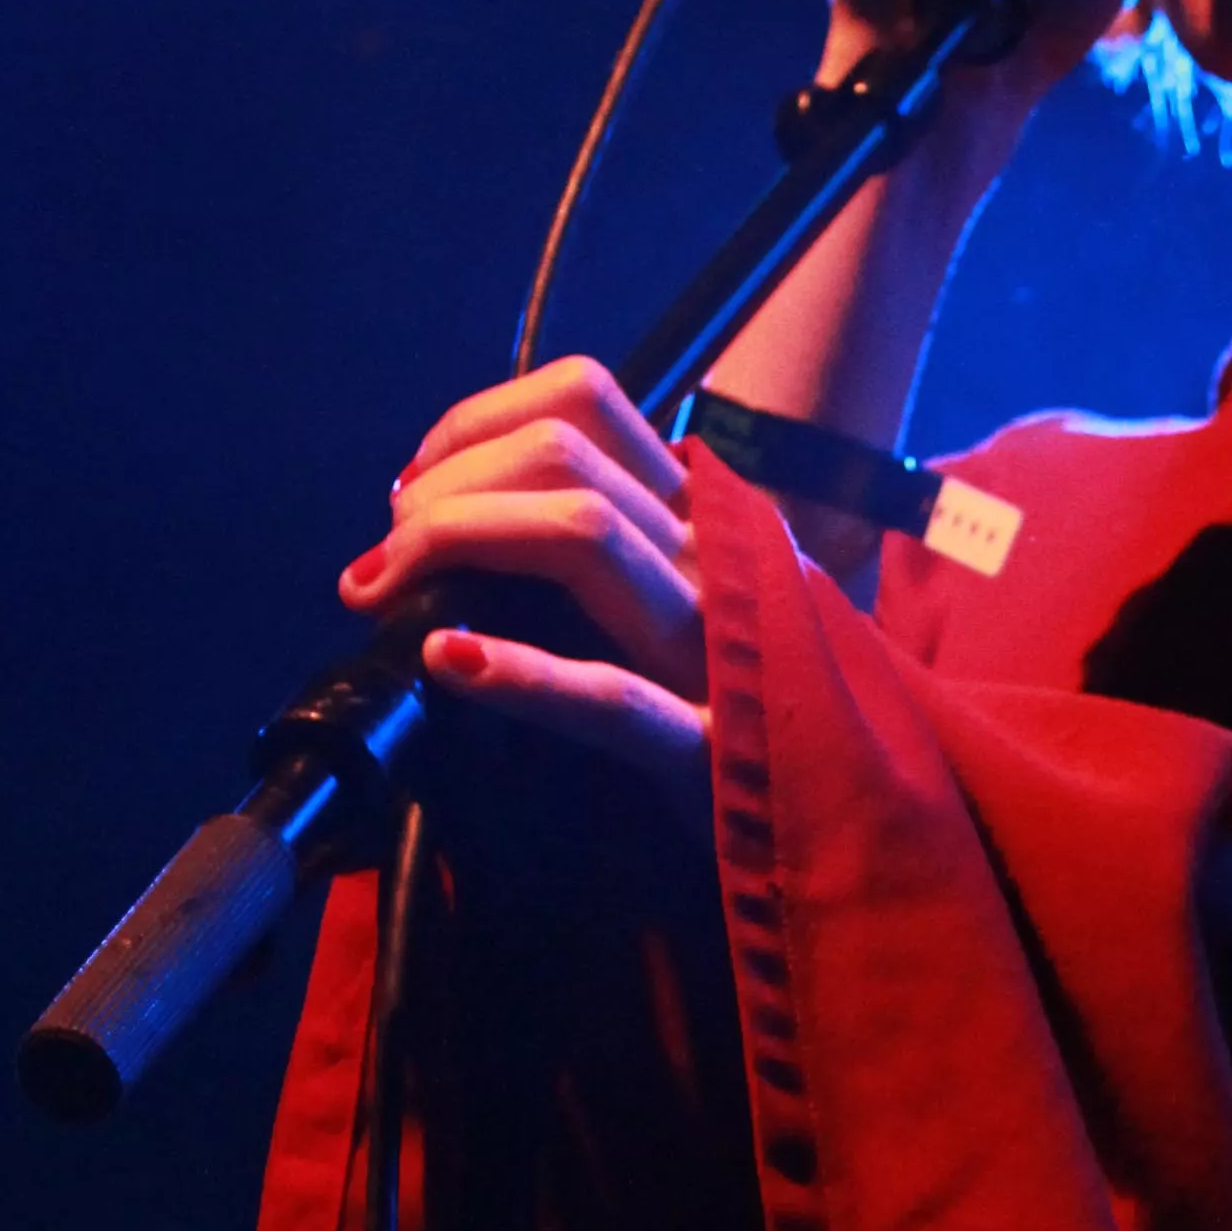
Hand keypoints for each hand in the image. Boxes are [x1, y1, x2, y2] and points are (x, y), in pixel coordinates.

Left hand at [338, 354, 709, 808]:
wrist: (845, 829)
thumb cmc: (741, 716)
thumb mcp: (684, 607)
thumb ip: (605, 556)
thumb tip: (467, 524)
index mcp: (701, 517)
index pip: (583, 400)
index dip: (477, 424)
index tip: (417, 488)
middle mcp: (713, 555)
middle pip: (560, 451)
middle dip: (445, 485)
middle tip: (387, 555)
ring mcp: (717, 647)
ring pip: (580, 530)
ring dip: (457, 538)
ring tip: (386, 591)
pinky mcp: (712, 750)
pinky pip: (612, 696)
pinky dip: (520, 673)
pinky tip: (450, 662)